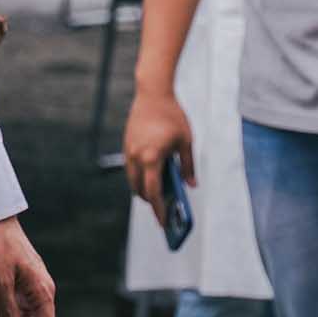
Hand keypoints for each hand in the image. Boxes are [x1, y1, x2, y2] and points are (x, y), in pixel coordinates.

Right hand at [121, 88, 194, 228]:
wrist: (153, 92)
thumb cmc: (173, 116)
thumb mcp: (186, 142)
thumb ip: (188, 166)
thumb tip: (191, 186)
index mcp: (152, 157)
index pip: (153, 192)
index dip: (158, 209)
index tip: (164, 223)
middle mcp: (136, 156)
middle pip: (140, 189)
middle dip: (150, 202)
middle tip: (162, 212)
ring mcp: (129, 150)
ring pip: (132, 179)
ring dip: (143, 189)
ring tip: (157, 197)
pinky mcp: (126, 144)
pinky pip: (130, 167)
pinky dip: (139, 176)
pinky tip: (151, 178)